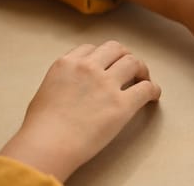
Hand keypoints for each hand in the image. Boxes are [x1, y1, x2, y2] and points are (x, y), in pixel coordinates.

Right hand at [0, 41, 160, 181]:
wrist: (47, 145)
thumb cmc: (40, 127)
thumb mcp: (45, 91)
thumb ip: (63, 81)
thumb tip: (73, 86)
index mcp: (67, 63)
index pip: (92, 48)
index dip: (103, 55)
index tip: (108, 63)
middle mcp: (88, 68)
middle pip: (116, 48)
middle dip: (124, 56)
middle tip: (131, 68)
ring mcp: (106, 84)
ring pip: (133, 62)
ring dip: (141, 69)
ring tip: (144, 79)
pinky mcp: (121, 104)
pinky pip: (146, 89)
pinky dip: (153, 90)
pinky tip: (153, 96)